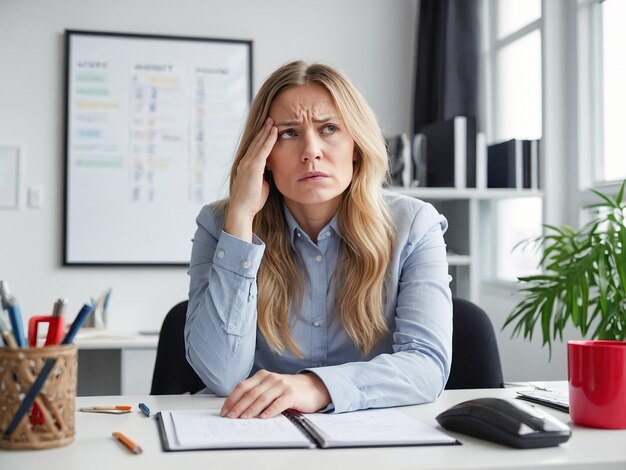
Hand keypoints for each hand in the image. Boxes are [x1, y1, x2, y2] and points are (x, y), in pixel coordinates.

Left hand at [220, 370, 331, 418]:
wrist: (312, 388)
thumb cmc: (288, 390)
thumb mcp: (270, 388)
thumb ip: (256, 394)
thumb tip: (237, 409)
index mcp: (262, 376)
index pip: (242, 386)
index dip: (232, 399)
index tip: (225, 410)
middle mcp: (271, 378)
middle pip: (251, 393)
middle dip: (238, 406)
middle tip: (231, 416)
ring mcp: (282, 385)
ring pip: (262, 398)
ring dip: (251, 409)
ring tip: (243, 418)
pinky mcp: (292, 394)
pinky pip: (278, 403)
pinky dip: (270, 411)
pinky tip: (263, 417)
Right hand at [224, 117, 277, 241]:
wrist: (242, 210)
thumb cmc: (251, 201)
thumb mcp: (260, 185)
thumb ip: (264, 176)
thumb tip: (271, 171)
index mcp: (246, 166)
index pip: (255, 149)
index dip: (261, 139)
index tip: (268, 130)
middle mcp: (245, 162)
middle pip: (256, 143)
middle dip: (263, 131)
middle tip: (270, 119)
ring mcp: (248, 164)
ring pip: (259, 143)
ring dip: (266, 131)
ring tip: (273, 121)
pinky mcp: (253, 167)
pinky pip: (263, 150)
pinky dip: (269, 140)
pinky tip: (275, 132)